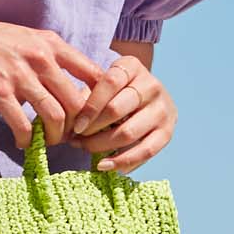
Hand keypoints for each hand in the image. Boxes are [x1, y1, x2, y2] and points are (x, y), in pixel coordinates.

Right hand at [0, 6, 103, 153]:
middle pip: (78, 102)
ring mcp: (20, 76)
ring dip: (56, 136)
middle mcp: (41, 58)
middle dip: (79, 126)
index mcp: (52, 44)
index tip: (93, 116)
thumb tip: (68, 83)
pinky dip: (26, 139)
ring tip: (49, 141)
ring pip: (56, 116)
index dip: (100, 101)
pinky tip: (22, 142)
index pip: (94, 74)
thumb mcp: (27, 38)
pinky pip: (22, 124)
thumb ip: (49, 57)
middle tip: (72, 136)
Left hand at [63, 52, 176, 172]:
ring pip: (128, 133)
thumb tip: (66, 127)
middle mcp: (151, 85)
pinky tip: (104, 166)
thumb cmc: (114, 93)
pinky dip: (123, 162)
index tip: (76, 127)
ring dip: (102, 146)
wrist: (147, 97)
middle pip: (116, 110)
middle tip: (77, 141)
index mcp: (132, 67)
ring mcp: (162, 108)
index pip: (109, 83)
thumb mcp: (101, 85)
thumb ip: (85, 98)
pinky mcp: (168, 131)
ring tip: (87, 151)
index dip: (90, 107)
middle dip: (92, 129)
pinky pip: (145, 151)